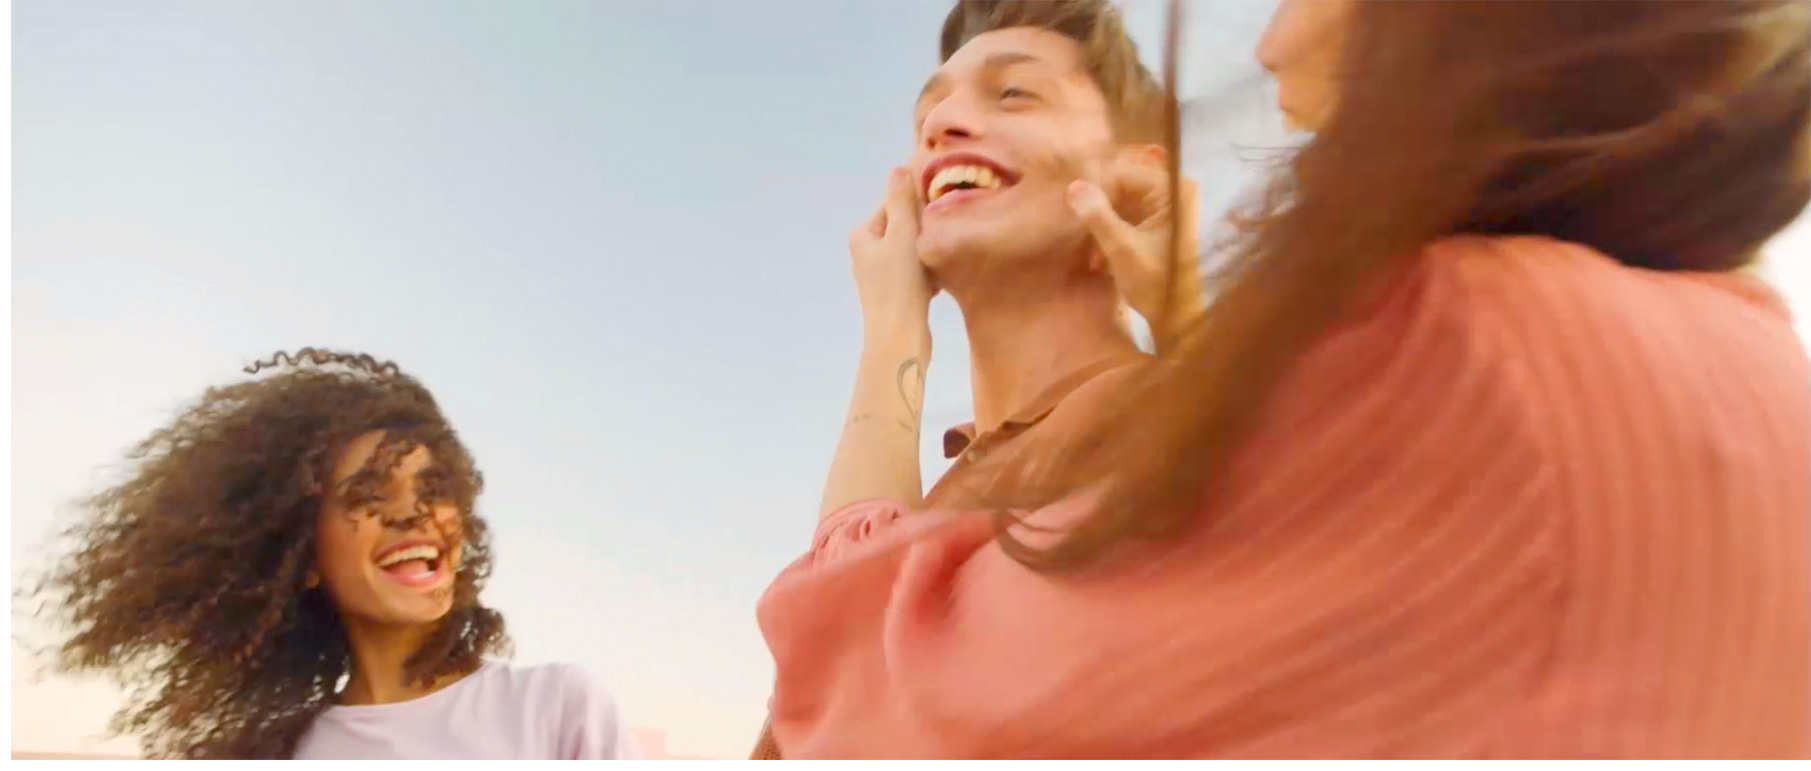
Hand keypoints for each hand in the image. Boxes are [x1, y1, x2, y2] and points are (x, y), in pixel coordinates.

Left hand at [849, 167, 935, 336]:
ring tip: (941, 259)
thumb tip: (899, 168)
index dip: (918, 203)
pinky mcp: (896, 293)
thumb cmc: (899, 283)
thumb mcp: (902, 234)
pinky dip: (930, 273)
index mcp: (863, 234)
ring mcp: (881, 274)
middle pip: (905, 227)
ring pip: (914, 250)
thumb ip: (902, 201)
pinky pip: (918, 272)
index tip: (940, 209)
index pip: (894, 204)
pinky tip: (939, 282)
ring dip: (930, 252)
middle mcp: (867, 252)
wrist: (900, 338)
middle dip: (926, 230)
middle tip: (944, 234)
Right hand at [1068, 162, 1205, 349]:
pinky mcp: (1158, 222)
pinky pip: (1127, 213)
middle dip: (1099, 206)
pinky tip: (1099, 256)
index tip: (1073, 211)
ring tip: (1090, 250)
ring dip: (1102, 222)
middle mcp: (1173, 190)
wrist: (1177, 317)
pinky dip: (1110, 230)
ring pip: (1121, 200)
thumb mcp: (1122, 249)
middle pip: (1122, 184)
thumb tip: (1074, 186)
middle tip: (1077, 228)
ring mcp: (1166, 206)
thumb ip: (1098, 216)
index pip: (1123, 173)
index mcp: (1172, 190)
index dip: (1096, 189)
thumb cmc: (1156, 284)